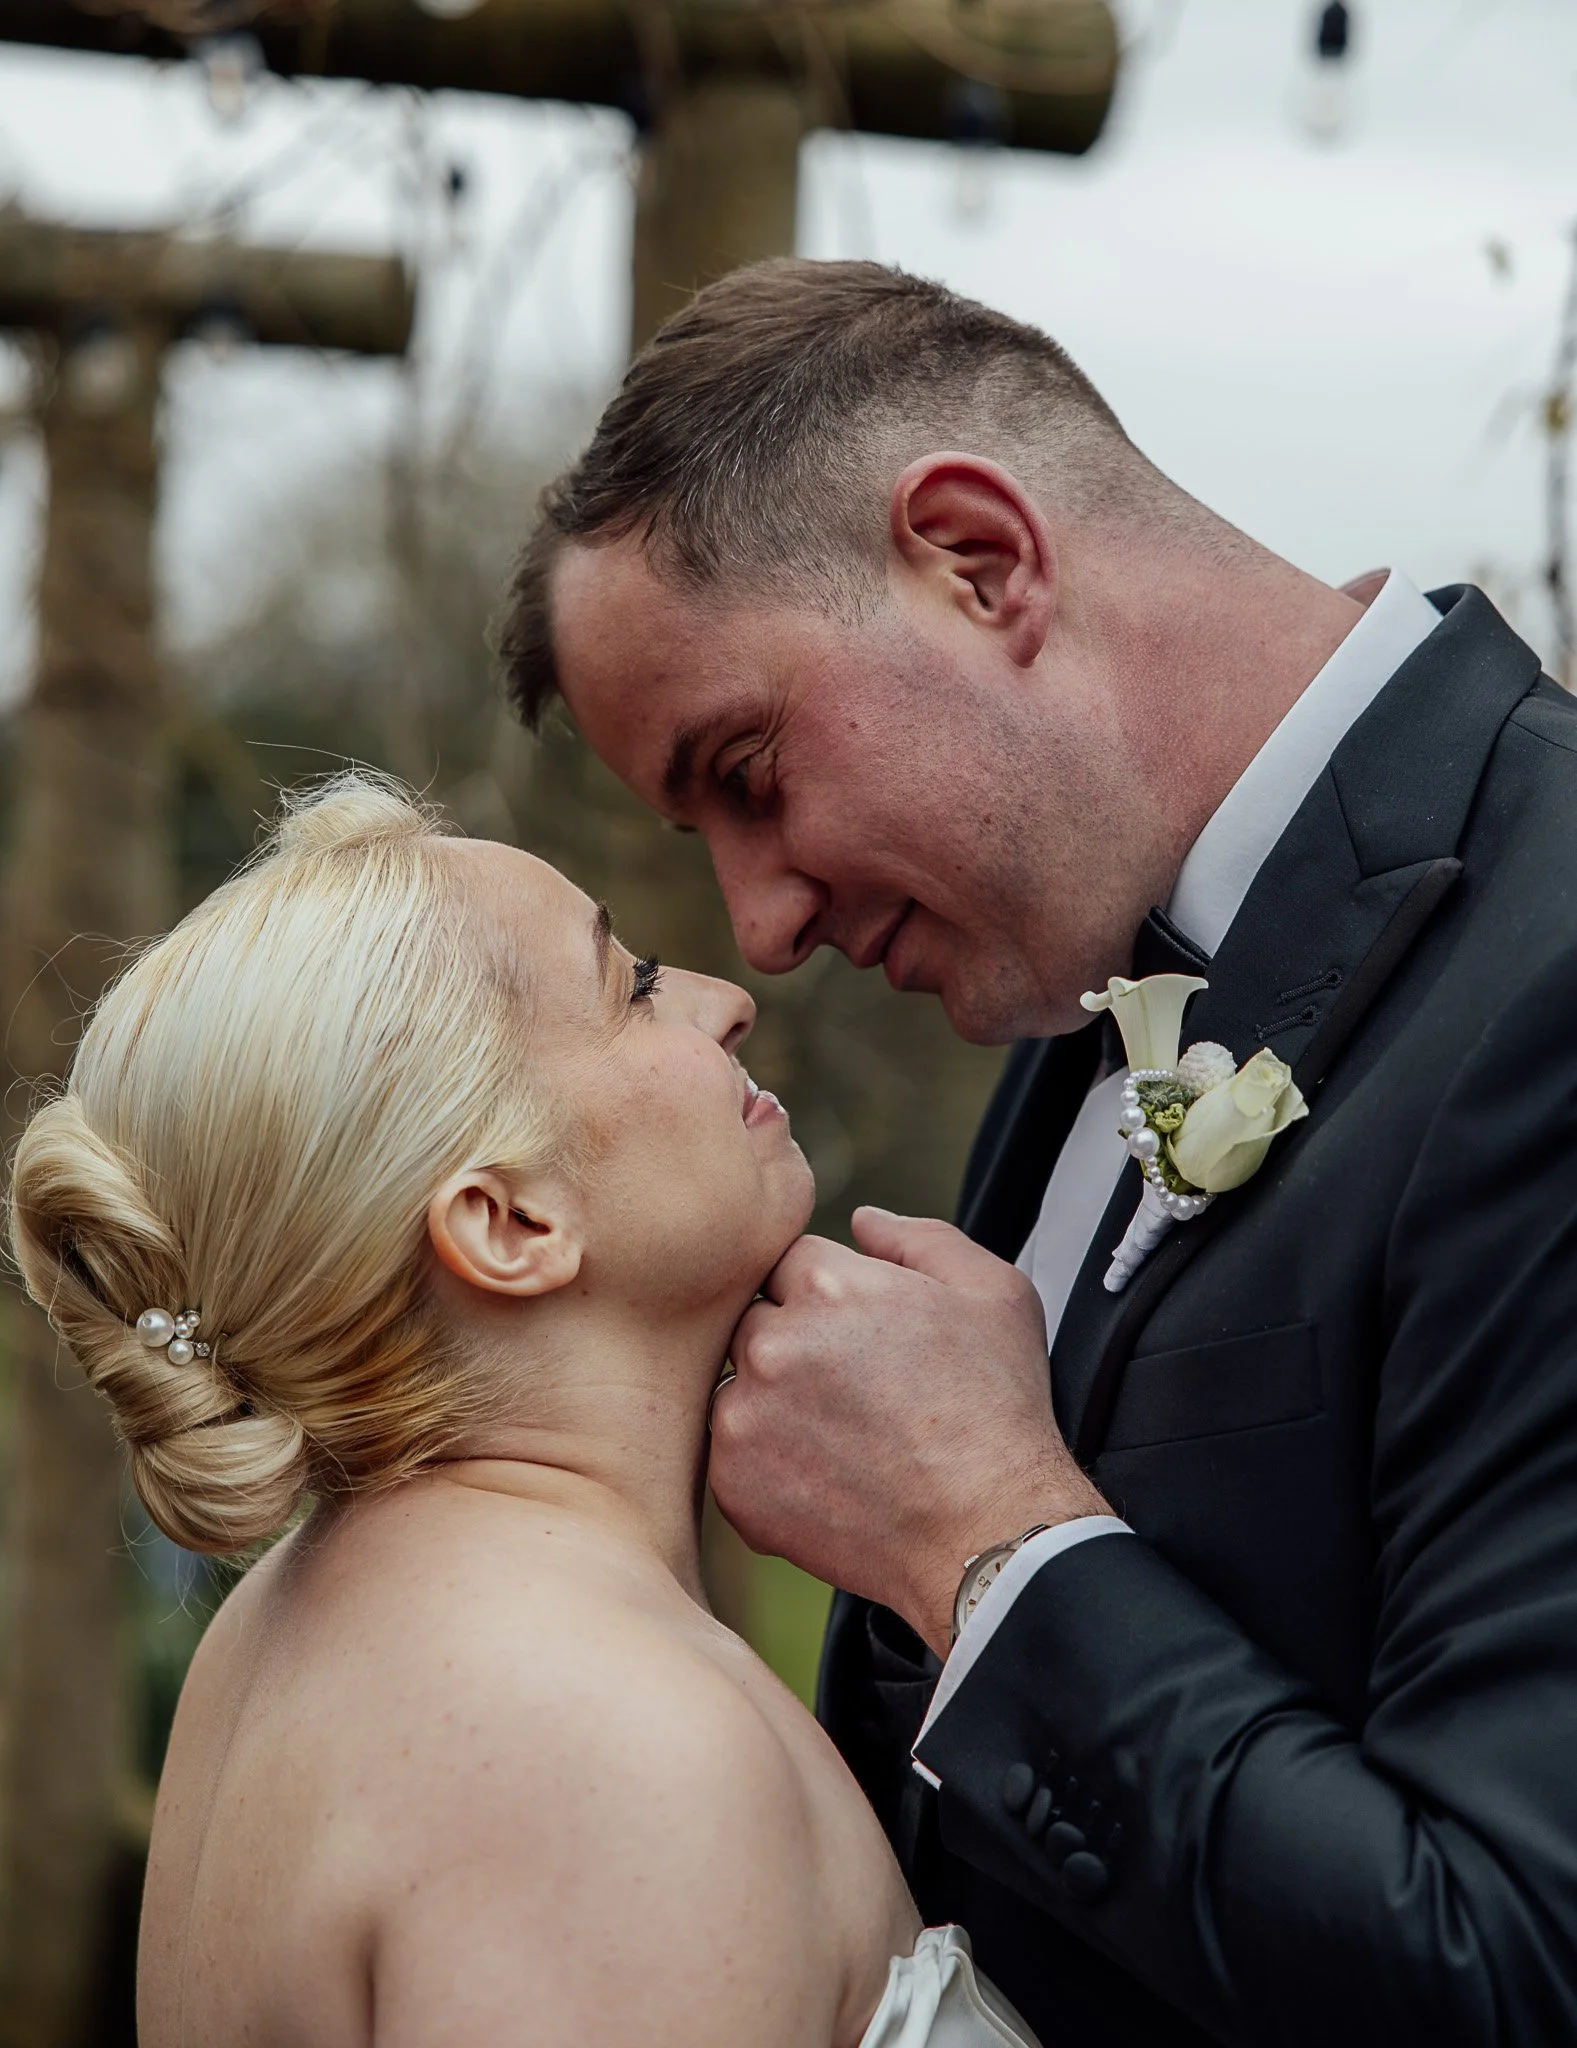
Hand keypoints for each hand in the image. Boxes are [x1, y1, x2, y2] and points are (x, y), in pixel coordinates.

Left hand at [709, 1207, 1109, 1657]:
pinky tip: (829, 1476)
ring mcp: (744, 1417)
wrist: (990, 1533)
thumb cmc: (999, 1412)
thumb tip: (861, 1219)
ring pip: (739, 1387)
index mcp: (826, 1284)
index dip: (829, 1296)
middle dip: (794, 1344)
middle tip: (854, 1390)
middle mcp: (772, 1344)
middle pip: (754, 1319)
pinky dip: (768, 1463)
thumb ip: (920, 1238)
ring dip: (775, 1402)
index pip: (789, 1261)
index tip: (863, 1335)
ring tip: (844, 1438)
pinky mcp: (732, 1483)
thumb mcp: (993, 1293)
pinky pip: (732, 1453)